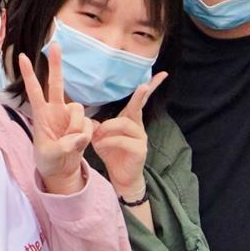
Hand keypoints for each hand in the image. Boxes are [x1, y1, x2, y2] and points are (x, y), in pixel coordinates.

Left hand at [18, 44, 92, 194]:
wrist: (62, 171)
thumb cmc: (48, 162)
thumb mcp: (50, 156)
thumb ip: (64, 146)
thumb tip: (79, 137)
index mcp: (40, 115)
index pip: (33, 91)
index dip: (29, 75)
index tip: (23, 57)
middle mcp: (55, 110)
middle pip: (57, 83)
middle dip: (56, 64)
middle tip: (55, 44)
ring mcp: (68, 116)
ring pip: (79, 110)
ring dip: (77, 127)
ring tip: (70, 143)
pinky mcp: (81, 123)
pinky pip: (88, 124)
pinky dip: (85, 135)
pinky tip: (78, 144)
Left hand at [91, 72, 166, 198]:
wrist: (120, 176)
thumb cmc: (111, 152)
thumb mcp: (100, 136)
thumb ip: (95, 126)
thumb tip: (87, 119)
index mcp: (130, 119)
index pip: (140, 101)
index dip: (150, 87)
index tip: (162, 74)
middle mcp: (138, 126)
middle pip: (137, 107)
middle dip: (141, 96)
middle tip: (144, 86)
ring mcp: (141, 138)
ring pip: (125, 124)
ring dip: (108, 127)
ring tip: (98, 135)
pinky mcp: (140, 150)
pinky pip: (123, 140)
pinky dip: (109, 141)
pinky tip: (101, 145)